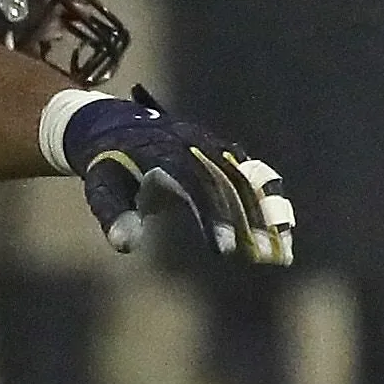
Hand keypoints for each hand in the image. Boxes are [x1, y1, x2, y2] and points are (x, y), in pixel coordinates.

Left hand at [56, 87, 293, 265]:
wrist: (117, 127)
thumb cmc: (108, 167)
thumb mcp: (101, 188)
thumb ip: (113, 214)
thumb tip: (126, 246)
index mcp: (164, 152)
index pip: (195, 184)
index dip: (213, 215)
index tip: (224, 249)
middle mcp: (195, 145)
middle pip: (230, 181)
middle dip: (249, 220)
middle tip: (265, 257)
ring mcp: (213, 146)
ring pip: (249, 178)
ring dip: (268, 213)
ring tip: (282, 251)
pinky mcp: (225, 152)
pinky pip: (254, 176)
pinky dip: (270, 203)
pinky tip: (282, 234)